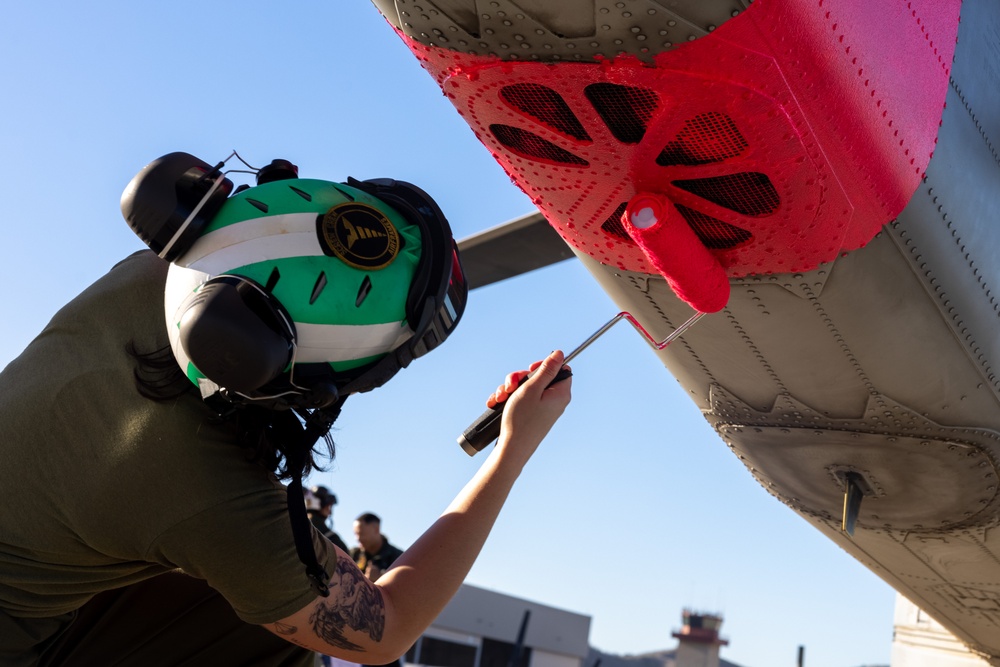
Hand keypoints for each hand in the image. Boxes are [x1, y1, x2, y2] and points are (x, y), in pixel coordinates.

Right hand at [487, 350, 571, 464]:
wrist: (512, 449)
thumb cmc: (522, 420)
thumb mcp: (532, 389)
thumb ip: (546, 370)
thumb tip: (560, 354)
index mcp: (560, 393)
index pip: (560, 369)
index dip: (544, 365)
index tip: (530, 369)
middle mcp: (554, 400)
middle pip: (539, 377)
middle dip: (519, 378)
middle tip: (511, 386)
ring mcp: (542, 408)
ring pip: (526, 387)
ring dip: (510, 389)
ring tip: (500, 398)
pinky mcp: (531, 414)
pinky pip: (521, 399)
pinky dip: (509, 399)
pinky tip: (496, 403)